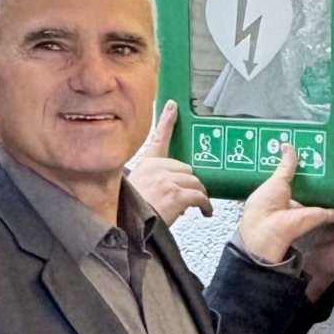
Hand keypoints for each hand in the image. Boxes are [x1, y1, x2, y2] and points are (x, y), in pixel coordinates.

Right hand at [128, 100, 212, 224]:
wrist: (128, 228)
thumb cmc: (131, 212)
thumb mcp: (135, 189)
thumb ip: (153, 182)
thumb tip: (173, 192)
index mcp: (147, 164)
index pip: (159, 138)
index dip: (167, 120)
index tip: (172, 106)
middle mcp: (157, 168)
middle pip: (187, 169)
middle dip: (189, 182)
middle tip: (187, 196)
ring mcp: (167, 180)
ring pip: (195, 182)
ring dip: (198, 194)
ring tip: (198, 206)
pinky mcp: (177, 194)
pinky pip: (199, 196)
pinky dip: (205, 205)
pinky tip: (205, 211)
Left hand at [238, 150, 333, 263]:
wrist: (267, 228)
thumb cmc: (264, 204)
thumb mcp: (275, 180)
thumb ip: (286, 166)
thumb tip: (287, 146)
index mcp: (284, 193)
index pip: (299, 179)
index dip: (306, 169)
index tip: (314, 155)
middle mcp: (298, 202)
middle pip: (315, 188)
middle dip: (324, 177)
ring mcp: (310, 209)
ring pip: (327, 199)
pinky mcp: (320, 216)